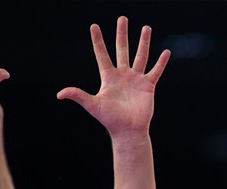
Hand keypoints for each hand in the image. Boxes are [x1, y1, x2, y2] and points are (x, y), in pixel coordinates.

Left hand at [57, 16, 169, 137]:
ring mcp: (136, 79)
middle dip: (122, 34)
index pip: (102, 54)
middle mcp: (122, 75)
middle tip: (122, 19)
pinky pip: (156, 71)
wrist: (128, 131)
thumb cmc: (110, 119)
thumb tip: (60, 94)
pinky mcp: (148, 86)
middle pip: (122, 49)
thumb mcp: (93, 105)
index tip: (94, 26)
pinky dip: (161, 62)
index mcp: (108, 77)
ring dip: (143, 42)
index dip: (98, 40)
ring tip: (146, 28)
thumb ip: (78, 96)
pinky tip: (166, 52)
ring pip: (141, 56)